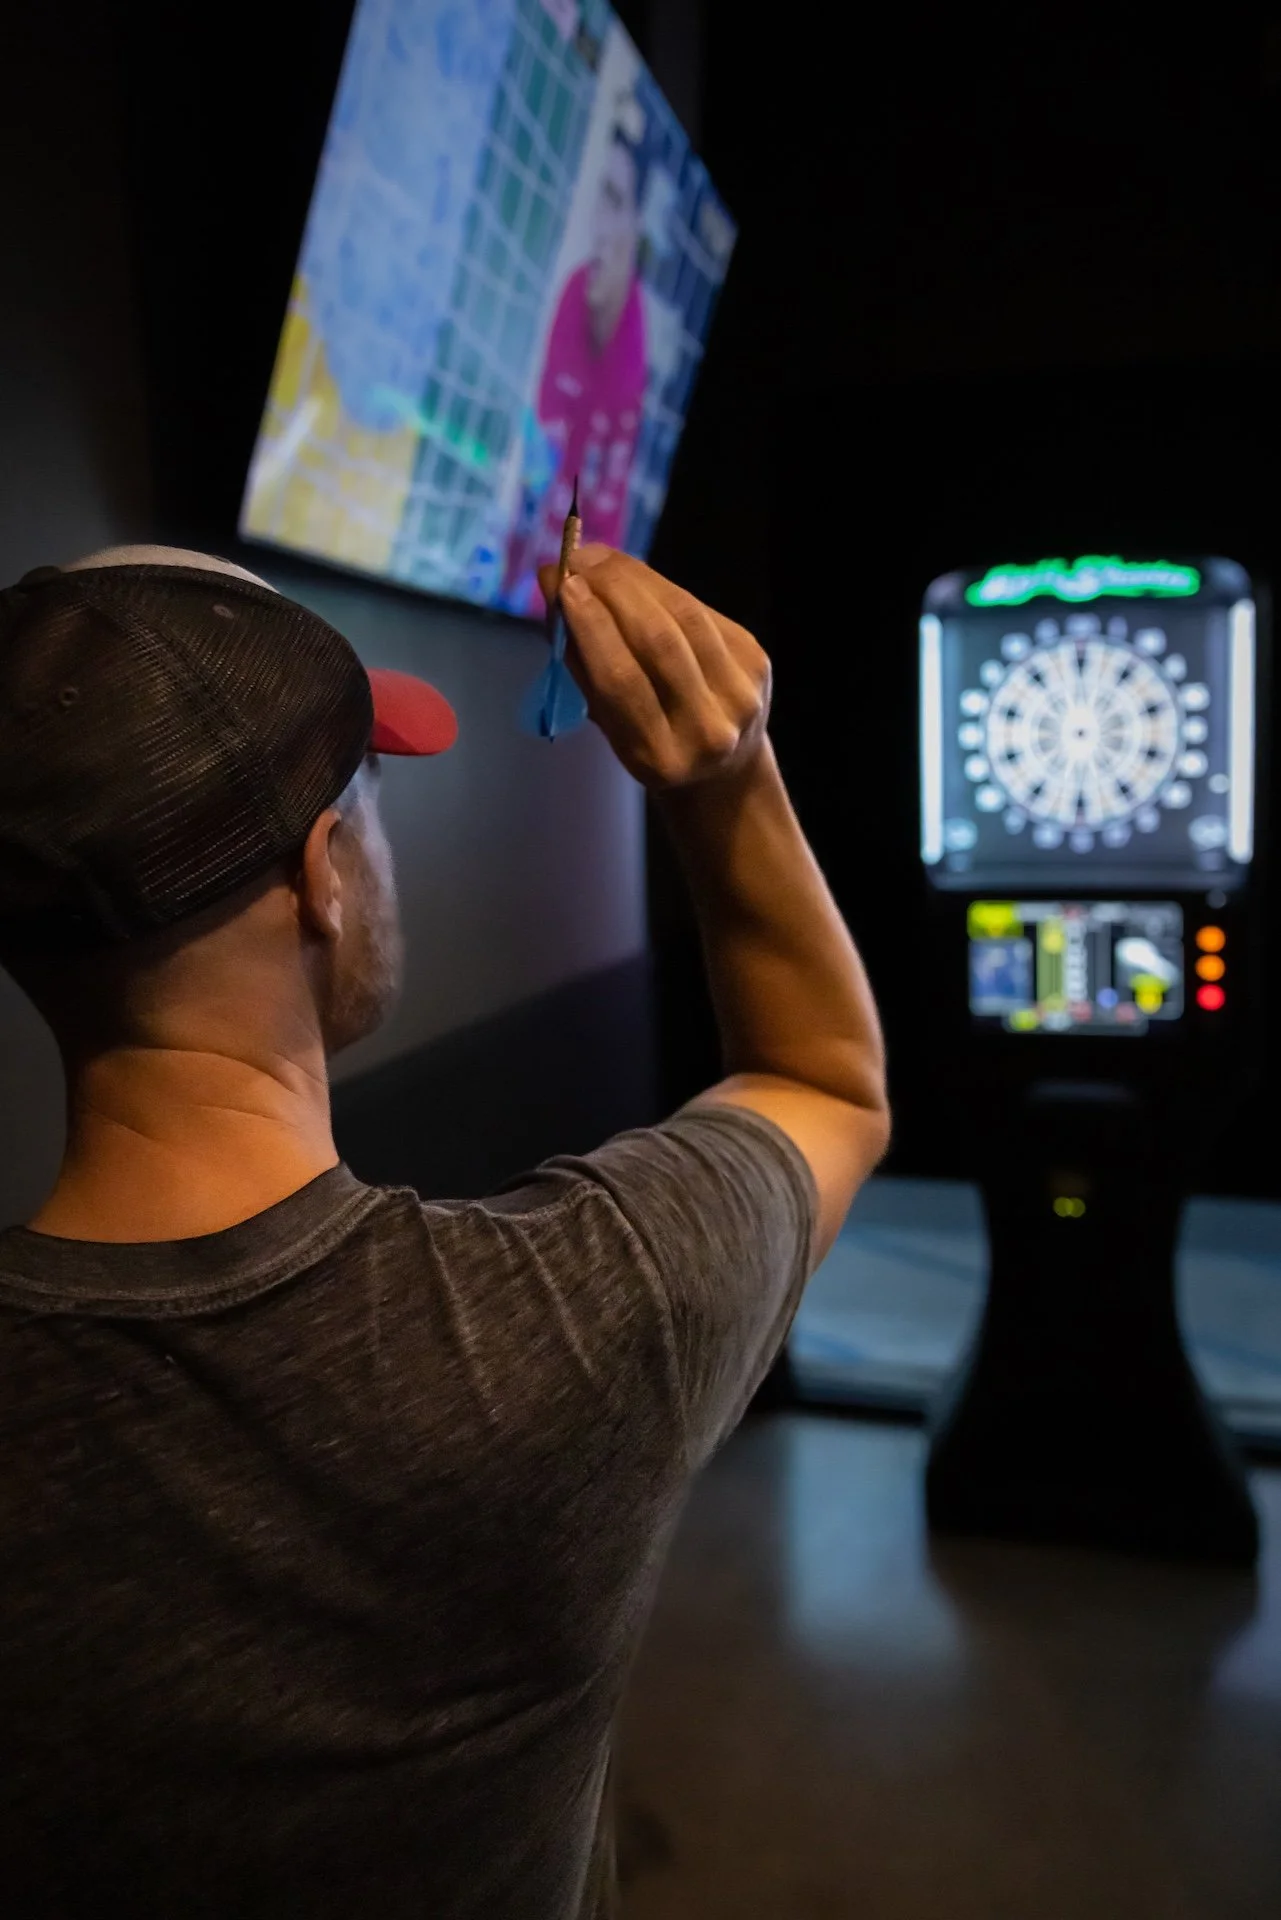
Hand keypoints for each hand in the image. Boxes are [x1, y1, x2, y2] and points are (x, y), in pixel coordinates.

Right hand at [537, 546, 771, 791]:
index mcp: (659, 755)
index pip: (621, 679)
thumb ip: (584, 665)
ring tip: (601, 559)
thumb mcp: (609, 724)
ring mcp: (740, 692)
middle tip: (578, 559)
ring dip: (637, 577)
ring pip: (684, 615)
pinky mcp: (756, 660)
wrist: (724, 768)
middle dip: (612, 589)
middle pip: (657, 639)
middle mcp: (707, 728)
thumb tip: (561, 591)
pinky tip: (636, 577)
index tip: (562, 584)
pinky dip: (663, 587)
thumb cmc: (651, 745)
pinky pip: (702, 610)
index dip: (591, 625)